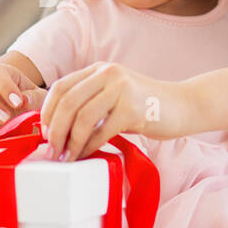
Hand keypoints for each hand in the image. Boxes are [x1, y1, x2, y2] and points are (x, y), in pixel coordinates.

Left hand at [39, 61, 176, 161]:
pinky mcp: (133, 109)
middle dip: (54, 130)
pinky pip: (102, 131)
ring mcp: (121, 89)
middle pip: (67, 102)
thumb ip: (89, 104)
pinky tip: (87, 155)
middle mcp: (107, 74)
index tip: (44, 134)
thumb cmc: (145, 106)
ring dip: (71, 142)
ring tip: (67, 157)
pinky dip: (90, 146)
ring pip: (82, 118)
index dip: (46, 113)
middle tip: (52, 150)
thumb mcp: (113, 96)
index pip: (60, 88)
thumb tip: (57, 129)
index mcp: (98, 70)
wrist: (183, 105)